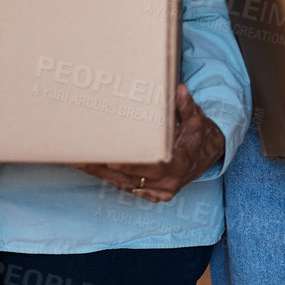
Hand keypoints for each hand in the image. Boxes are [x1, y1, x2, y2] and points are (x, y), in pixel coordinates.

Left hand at [72, 85, 224, 202]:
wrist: (211, 158)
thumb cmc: (200, 137)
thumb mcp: (197, 120)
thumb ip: (186, 106)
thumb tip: (180, 90)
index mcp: (177, 166)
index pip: (148, 166)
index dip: (127, 163)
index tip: (107, 158)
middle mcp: (166, 183)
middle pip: (128, 177)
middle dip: (102, 167)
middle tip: (77, 156)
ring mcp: (158, 191)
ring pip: (122, 184)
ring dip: (98, 173)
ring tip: (74, 161)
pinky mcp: (152, 194)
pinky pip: (126, 187)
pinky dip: (107, 178)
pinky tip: (87, 168)